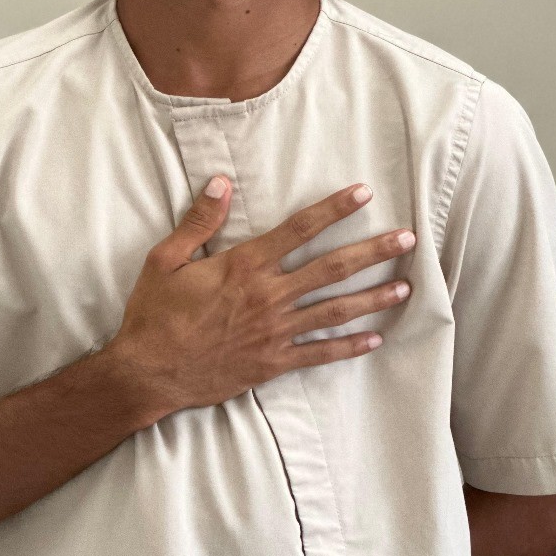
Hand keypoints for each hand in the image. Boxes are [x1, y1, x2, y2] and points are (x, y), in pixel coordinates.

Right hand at [105, 176, 414, 413]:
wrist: (148, 373)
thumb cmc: (154, 315)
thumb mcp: (165, 259)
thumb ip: (198, 220)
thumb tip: (220, 182)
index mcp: (244, 265)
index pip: (299, 229)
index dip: (334, 209)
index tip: (363, 194)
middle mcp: (268, 296)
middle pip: (332, 268)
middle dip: (373, 251)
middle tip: (407, 239)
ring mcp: (275, 331)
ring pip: (336, 310)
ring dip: (374, 297)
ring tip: (406, 287)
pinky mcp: (274, 362)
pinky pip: (320, 354)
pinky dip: (350, 347)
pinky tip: (376, 338)